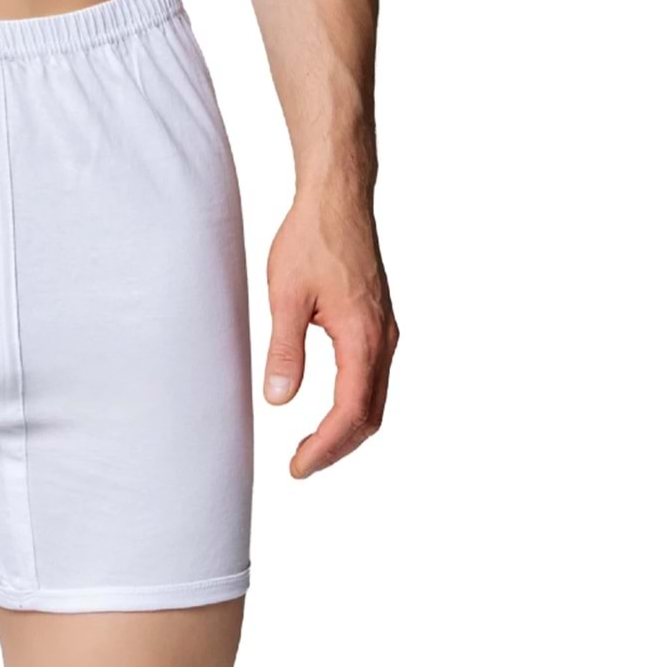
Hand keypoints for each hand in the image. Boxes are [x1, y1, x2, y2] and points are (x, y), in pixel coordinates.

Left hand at [263, 181, 398, 477]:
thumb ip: (285, 350)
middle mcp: (384, 339)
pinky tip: (330, 405)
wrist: (338, 198)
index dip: (325, 448)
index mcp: (363, 337)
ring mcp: (386, 329)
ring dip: (348, 428)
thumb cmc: (311, 239)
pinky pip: (375, 376)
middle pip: (370, 415)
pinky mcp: (380, 320)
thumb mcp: (285, 295)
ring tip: (311, 444)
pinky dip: (355, 402)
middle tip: (300, 465)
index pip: (350, 413)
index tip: (297, 468)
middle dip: (338, 447)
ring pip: (376, 398)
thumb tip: (279, 401)